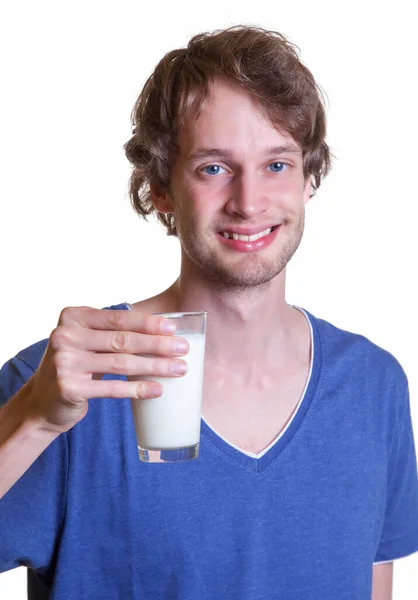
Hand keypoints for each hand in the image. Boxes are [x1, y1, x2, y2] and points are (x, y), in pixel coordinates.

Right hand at [25, 306, 188, 433]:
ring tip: (179, 369)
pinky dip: (138, 389)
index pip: (118, 318)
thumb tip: (163, 330)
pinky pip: (112, 388)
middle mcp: (65, 336)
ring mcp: (65, 362)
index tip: (173, 328)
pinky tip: (158, 389)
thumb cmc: (75, 366)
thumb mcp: (86, 341)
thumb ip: (112, 332)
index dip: (148, 323)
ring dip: (155, 366)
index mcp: (72, 316)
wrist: (42, 402)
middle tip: (183, 349)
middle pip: (122, 340)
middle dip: (157, 344)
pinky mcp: (69, 387)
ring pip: (121, 363)